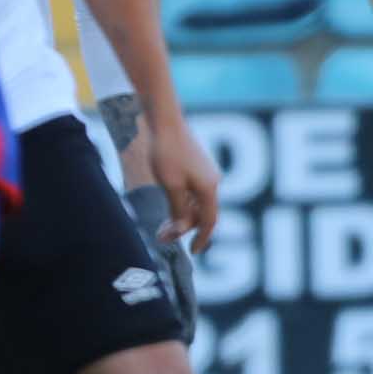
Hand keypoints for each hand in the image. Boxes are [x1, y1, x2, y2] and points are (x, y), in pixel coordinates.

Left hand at [141, 108, 220, 247]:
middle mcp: (211, 181)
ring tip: (161, 225)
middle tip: (162, 237)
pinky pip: (193, 192)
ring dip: (181, 216)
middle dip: (184, 228)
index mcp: (208, 188)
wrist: (165, 121)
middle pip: (202, 214)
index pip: (209, 221)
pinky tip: (167, 204)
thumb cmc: (166, 152)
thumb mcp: (170, 186)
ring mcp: (205, 173)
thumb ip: (178, 210)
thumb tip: (182, 230)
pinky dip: (182, 204)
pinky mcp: (196, 166)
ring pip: (196, 203)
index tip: (193, 252)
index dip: (202, 239)